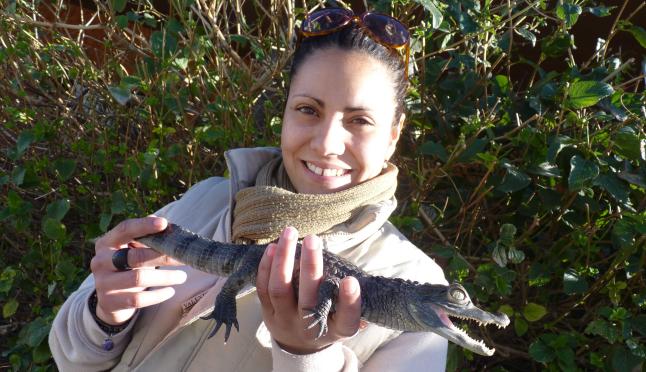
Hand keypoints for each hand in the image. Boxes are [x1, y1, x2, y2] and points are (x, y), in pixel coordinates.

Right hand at [90, 216, 186, 324]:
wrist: (108, 300)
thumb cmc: (126, 268)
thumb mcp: (130, 250)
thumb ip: (145, 237)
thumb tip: (164, 224)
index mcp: (106, 243)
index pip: (124, 229)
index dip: (144, 225)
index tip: (164, 223)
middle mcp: (100, 261)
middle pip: (135, 256)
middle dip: (162, 256)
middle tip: (184, 257)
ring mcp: (103, 283)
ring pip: (138, 278)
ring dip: (165, 277)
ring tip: (182, 277)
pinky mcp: (110, 303)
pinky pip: (139, 299)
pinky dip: (158, 295)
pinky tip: (170, 291)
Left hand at [256, 227, 361, 354]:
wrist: (301, 347)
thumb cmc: (330, 322)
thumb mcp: (346, 318)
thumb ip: (353, 300)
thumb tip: (365, 278)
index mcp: (336, 330)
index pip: (346, 319)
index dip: (349, 302)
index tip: (351, 280)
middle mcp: (310, 327)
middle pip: (308, 300)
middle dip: (311, 267)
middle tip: (314, 239)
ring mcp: (285, 321)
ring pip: (280, 290)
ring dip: (283, 259)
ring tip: (290, 232)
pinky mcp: (268, 313)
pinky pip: (263, 289)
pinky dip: (266, 266)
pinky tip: (273, 247)